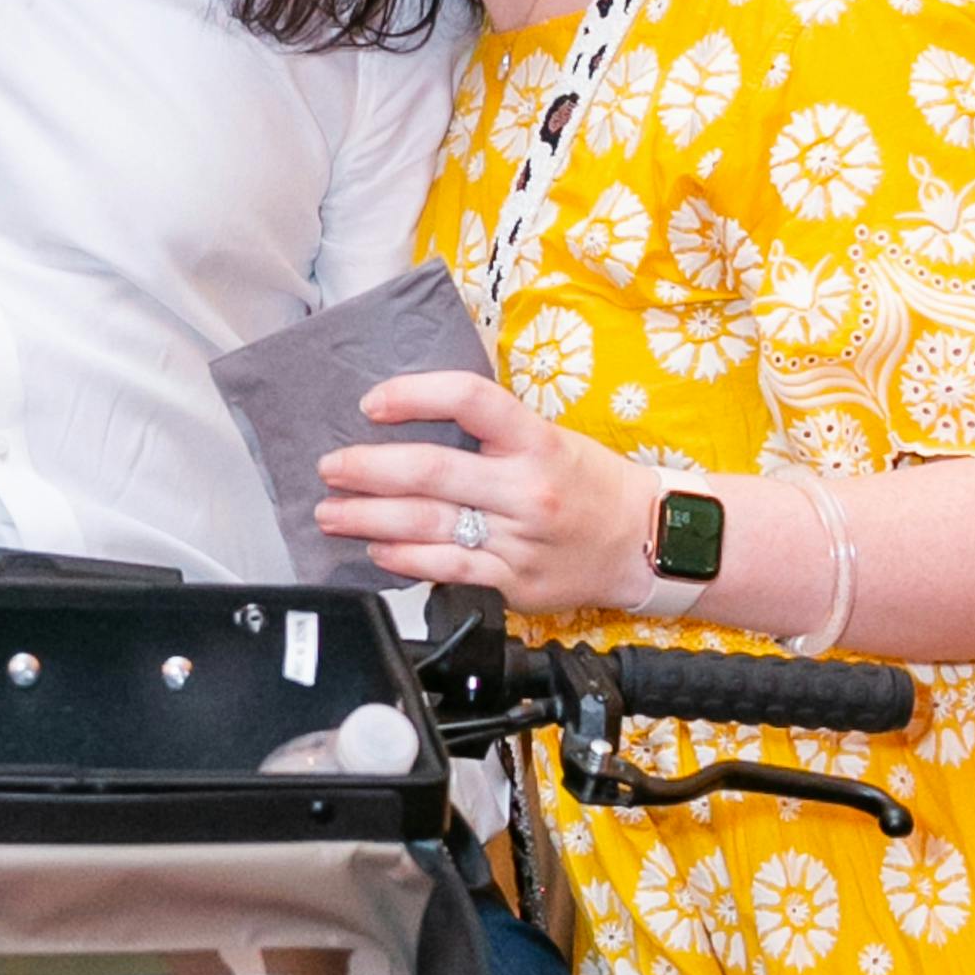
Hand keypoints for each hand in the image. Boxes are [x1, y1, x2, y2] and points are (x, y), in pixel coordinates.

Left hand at [312, 370, 653, 612]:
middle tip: (331, 468)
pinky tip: (378, 551)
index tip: (373, 404)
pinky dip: (405, 559)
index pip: (469, 400)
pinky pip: (448, 566)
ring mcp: (519, 537)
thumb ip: (491, 435)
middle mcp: (526, 488)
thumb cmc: (591, 485)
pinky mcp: (513, 579)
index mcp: (536, 440)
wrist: (643, 542)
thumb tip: (414, 428)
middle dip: (368, 470)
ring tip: (333, 513)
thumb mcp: (551, 438)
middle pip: (431, 471)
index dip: (415, 395)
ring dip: (369, 518)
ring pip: (428, 524)